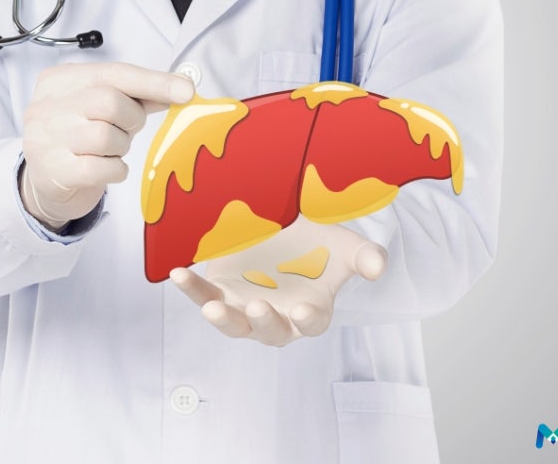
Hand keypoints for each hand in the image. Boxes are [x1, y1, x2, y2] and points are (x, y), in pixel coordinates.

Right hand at [21, 62, 193, 227]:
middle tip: (127, 130)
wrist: (42, 183)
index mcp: (59, 80)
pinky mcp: (54, 171)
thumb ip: (134, 96)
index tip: (186, 90)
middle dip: (131, 118)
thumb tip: (179, 89)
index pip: (114, 73)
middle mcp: (47, 106)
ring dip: (121, 146)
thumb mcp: (99, 109)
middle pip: (110, 101)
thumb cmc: (77, 138)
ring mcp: (46, 139)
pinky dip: (116, 169)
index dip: (154, 81)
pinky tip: (108, 167)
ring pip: (106, 135)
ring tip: (110, 150)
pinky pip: (103, 167)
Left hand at [171, 220, 385, 345]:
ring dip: (220, 318)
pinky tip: (179, 275)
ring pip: (231, 324)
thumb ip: (364, 256)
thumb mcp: (344, 244)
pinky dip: (190, 289)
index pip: (311, 324)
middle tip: (255, 308)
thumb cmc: (318, 243)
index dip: (306, 321)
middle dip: (262, 322)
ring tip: (210, 308)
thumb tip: (379, 267)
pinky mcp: (219, 293)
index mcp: (310, 309)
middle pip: (269, 332)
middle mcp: (276, 316)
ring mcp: (244, 307)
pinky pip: (203, 296)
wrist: (285, 226)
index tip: (301, 311)